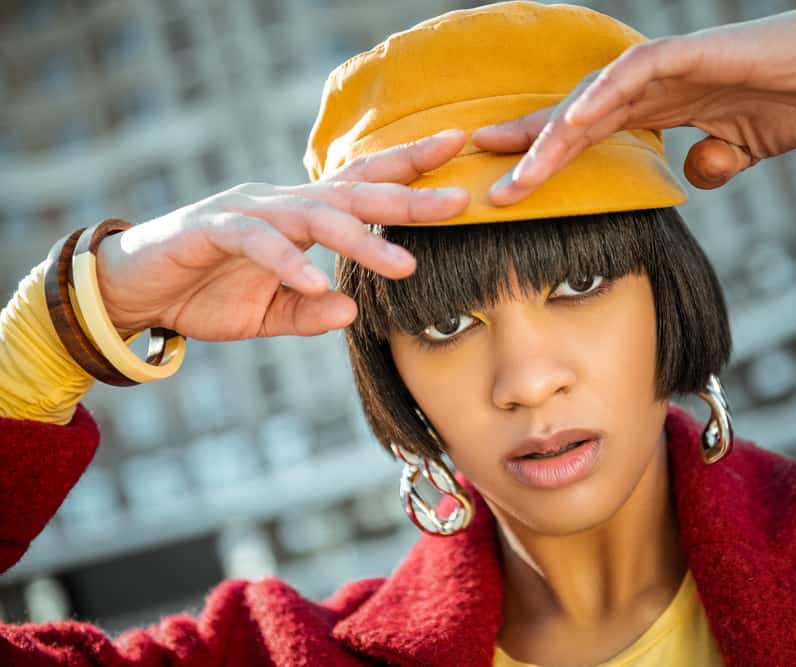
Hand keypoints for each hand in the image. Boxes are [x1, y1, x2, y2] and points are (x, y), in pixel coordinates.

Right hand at [93, 130, 469, 340]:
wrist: (133, 292)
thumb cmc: (206, 293)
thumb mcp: (269, 313)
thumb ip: (310, 312)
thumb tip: (352, 311)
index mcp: (300, 217)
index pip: (363, 185)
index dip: (409, 167)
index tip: (457, 152)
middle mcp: (280, 204)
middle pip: (352, 192)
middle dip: (407, 195)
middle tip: (459, 200)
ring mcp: (246, 212)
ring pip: (313, 217)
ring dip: (361, 240)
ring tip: (404, 264)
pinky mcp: (211, 229)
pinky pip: (256, 242)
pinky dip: (287, 263)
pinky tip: (315, 283)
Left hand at [474, 0, 795, 202]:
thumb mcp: (744, 148)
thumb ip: (713, 161)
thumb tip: (694, 173)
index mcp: (660, 107)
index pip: (589, 135)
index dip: (549, 158)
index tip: (511, 187)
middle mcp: (653, 86)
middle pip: (575, 117)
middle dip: (529, 149)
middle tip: (487, 181)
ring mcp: (670, 68)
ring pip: (594, 99)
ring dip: (553, 135)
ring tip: (516, 168)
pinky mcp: (693, 54)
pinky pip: (637, 74)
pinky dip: (603, 97)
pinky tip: (572, 123)